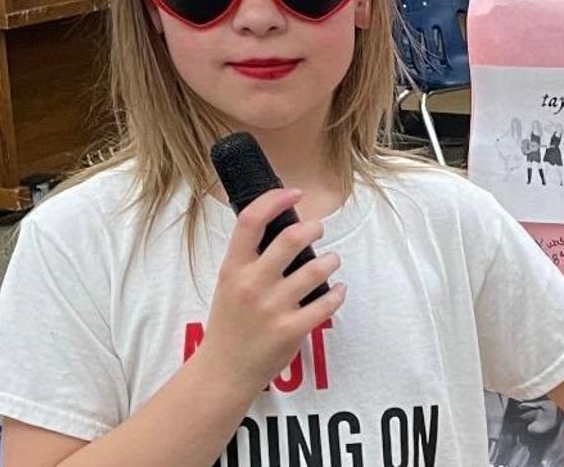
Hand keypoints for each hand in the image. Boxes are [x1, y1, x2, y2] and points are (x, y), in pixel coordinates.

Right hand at [194, 188, 346, 389]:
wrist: (224, 370)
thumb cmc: (229, 323)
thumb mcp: (227, 283)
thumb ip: (249, 258)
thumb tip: (280, 225)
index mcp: (233, 268)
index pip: (252, 220)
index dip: (276, 199)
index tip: (295, 193)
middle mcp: (252, 284)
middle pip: (292, 238)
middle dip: (314, 228)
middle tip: (319, 230)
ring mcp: (273, 308)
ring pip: (317, 268)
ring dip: (331, 260)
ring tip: (331, 260)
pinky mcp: (291, 329)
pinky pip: (327, 302)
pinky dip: (338, 292)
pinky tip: (339, 289)